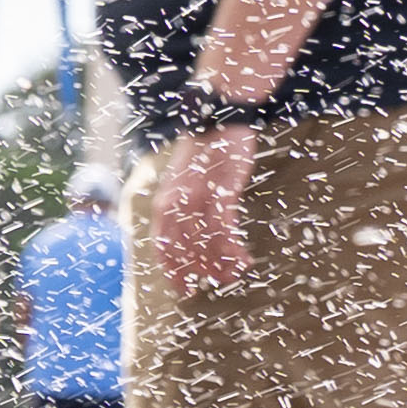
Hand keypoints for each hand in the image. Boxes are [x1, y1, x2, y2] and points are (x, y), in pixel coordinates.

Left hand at [152, 125, 256, 296]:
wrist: (220, 119)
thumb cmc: (206, 154)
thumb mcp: (186, 182)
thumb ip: (183, 207)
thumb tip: (187, 235)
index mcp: (164, 203)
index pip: (163, 246)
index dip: (173, 270)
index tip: (184, 288)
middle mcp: (175, 204)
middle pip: (182, 250)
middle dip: (197, 272)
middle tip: (211, 286)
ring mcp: (198, 198)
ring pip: (205, 243)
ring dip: (220, 264)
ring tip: (232, 276)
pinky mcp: (222, 192)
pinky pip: (224, 229)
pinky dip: (232, 248)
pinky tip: (243, 259)